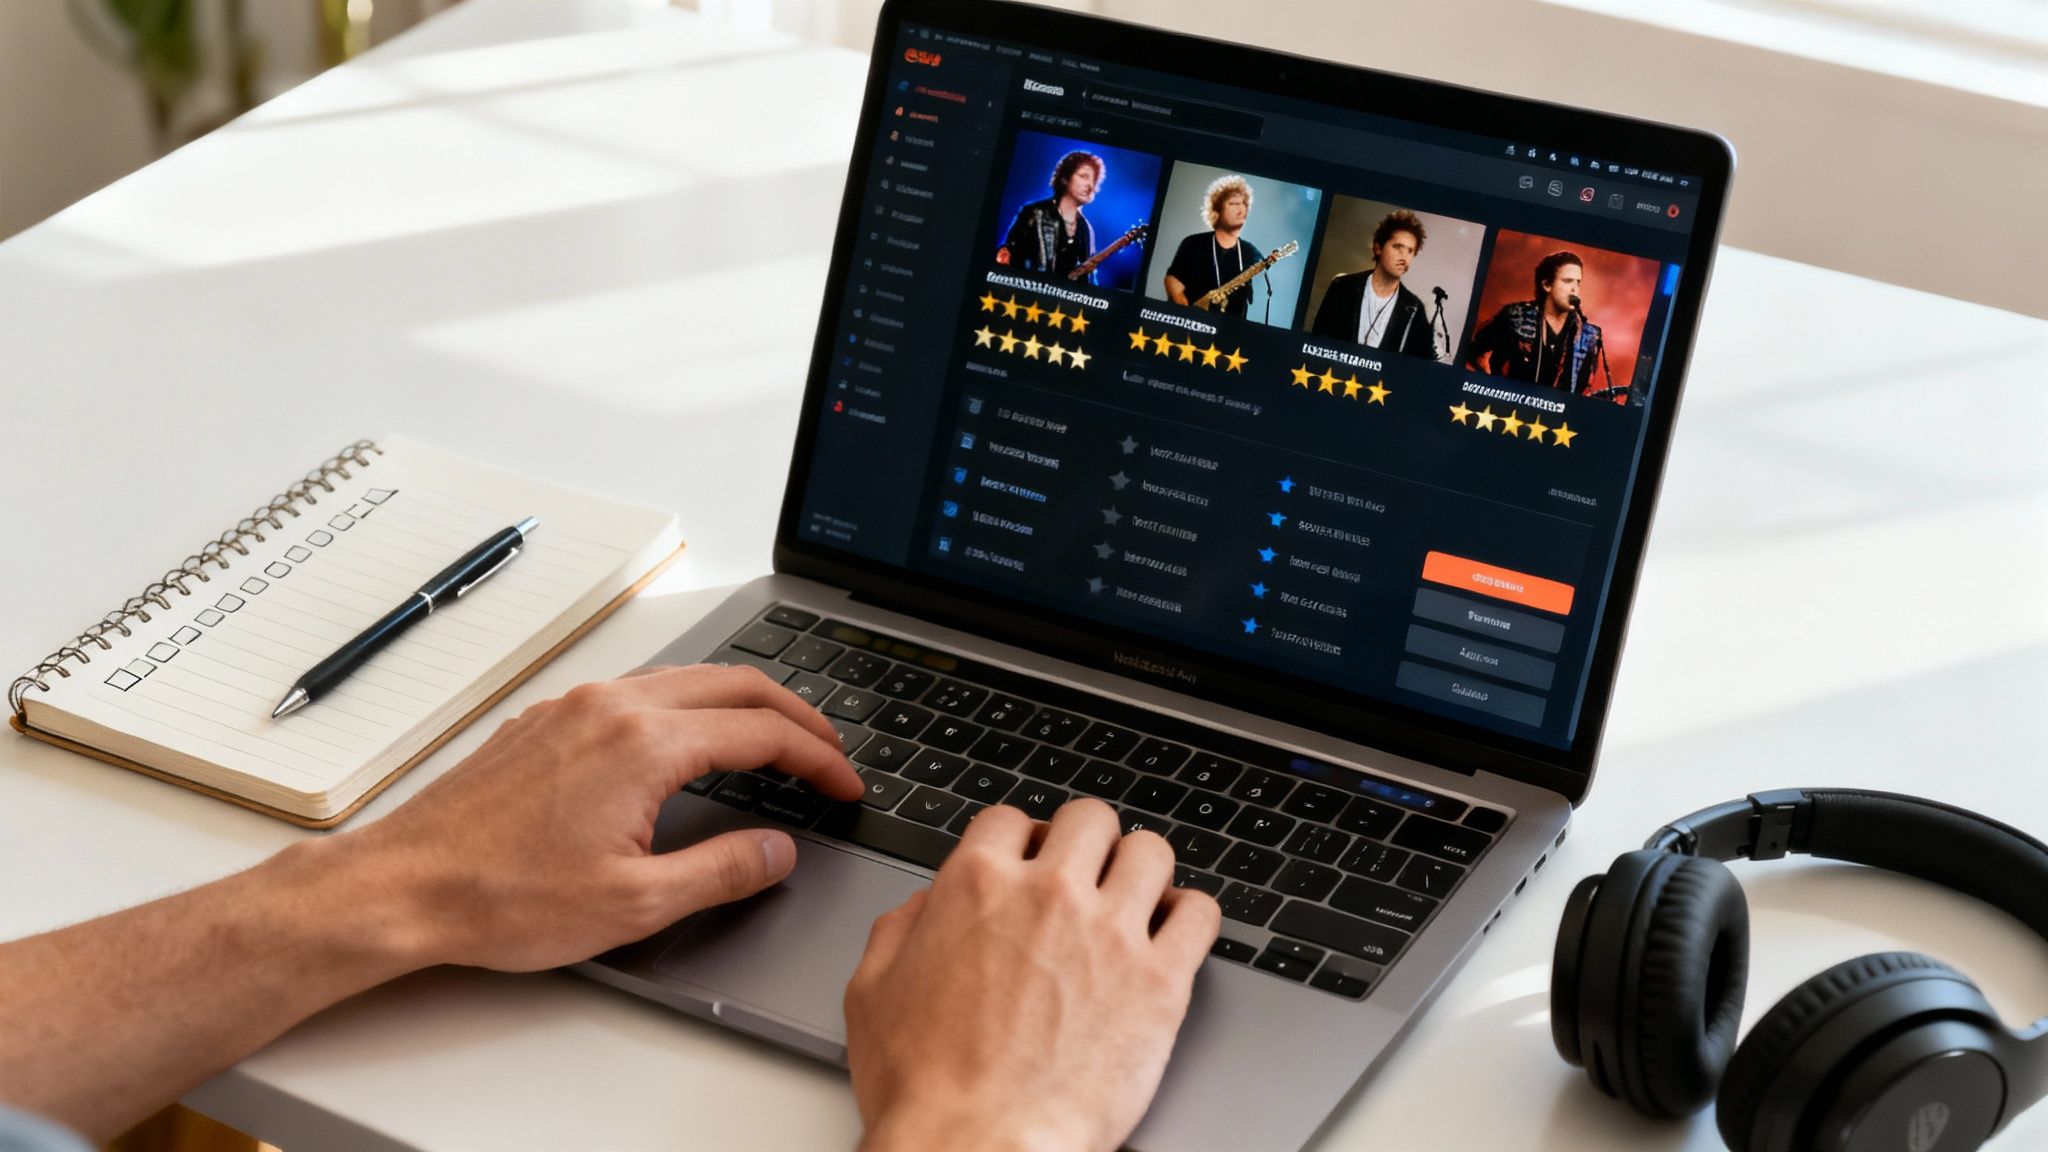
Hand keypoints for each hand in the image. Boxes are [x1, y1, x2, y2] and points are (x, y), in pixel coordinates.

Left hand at [333, 664, 863, 971]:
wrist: (402, 887)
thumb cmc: (501, 899)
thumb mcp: (635, 904)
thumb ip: (722, 871)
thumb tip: (776, 851)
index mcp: (644, 744)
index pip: (763, 732)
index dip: (819, 759)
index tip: (845, 786)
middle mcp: (612, 707)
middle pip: (734, 683)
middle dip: (795, 715)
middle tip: (829, 753)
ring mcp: (574, 706)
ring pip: (685, 679)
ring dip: (741, 703)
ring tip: (774, 742)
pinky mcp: (545, 720)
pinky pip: (639, 690)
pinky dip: (689, 706)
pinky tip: (690, 741)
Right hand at [844, 800, 1221, 1151]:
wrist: (979, 1147)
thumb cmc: (925, 1087)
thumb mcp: (872, 992)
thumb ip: (899, 930)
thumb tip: (925, 907)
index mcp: (977, 885)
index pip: (1011, 818)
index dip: (1019, 840)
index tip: (1028, 860)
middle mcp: (1049, 894)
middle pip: (1090, 818)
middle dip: (1085, 843)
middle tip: (1084, 874)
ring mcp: (1111, 932)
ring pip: (1151, 852)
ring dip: (1140, 870)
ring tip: (1133, 899)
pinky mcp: (1160, 981)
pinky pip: (1201, 913)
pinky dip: (1190, 916)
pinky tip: (1172, 935)